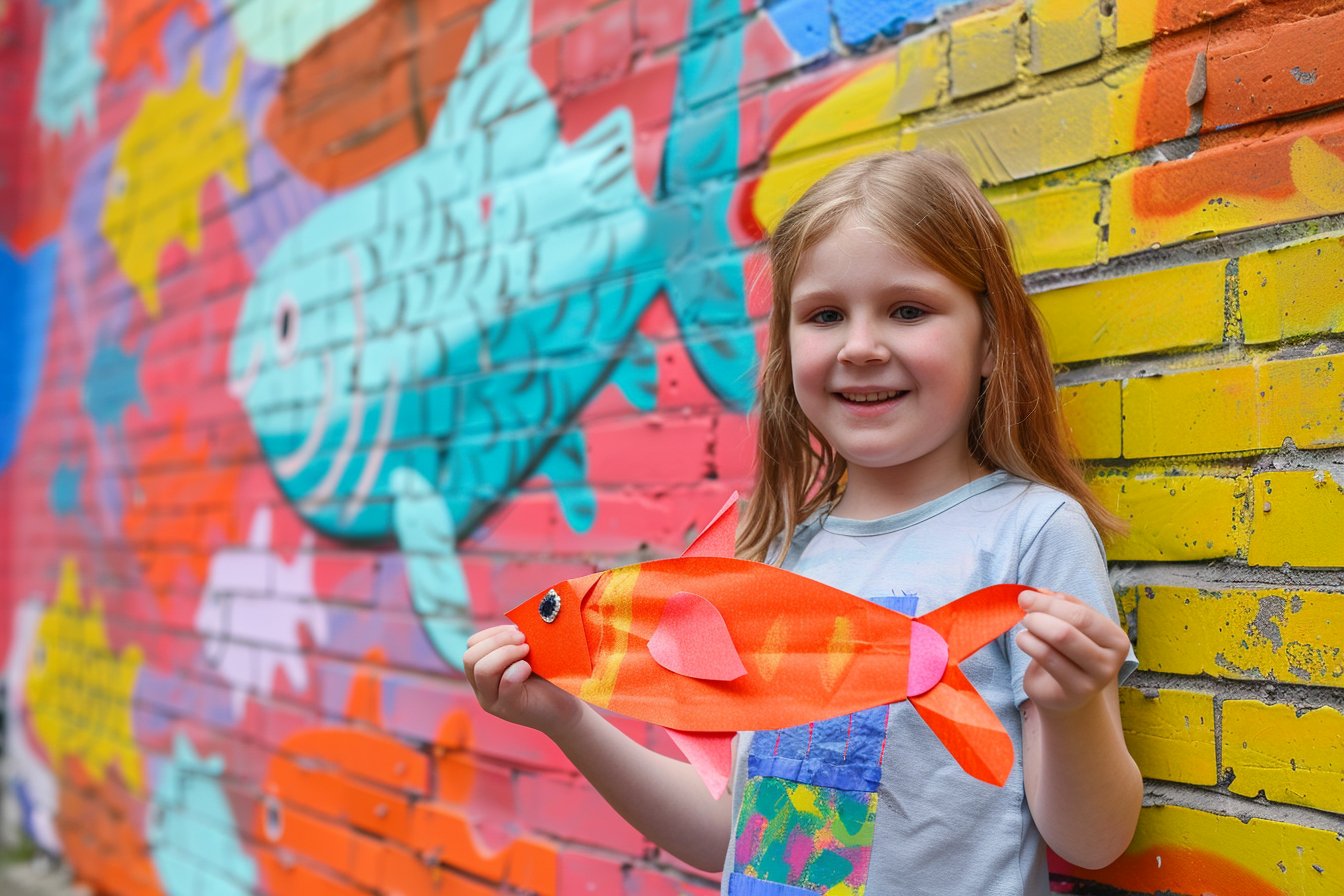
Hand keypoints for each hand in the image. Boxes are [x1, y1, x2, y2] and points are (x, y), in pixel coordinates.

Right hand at [463, 625, 583, 736]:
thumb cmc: (548, 676)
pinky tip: (530, 668)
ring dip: (506, 653)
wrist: (565, 706)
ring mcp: (493, 701)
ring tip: (527, 651)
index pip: (471, 645)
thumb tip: (518, 621)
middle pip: (470, 658)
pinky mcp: (511, 709)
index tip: (517, 630)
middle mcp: (482, 688)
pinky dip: (517, 670)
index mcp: (483, 672)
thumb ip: (517, 640)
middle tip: (523, 640)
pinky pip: (505, 685)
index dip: (493, 633)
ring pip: (482, 670)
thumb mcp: (528, 654)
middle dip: (497, 642)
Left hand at [1015, 589, 1128, 714]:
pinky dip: (1029, 643)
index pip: (1083, 614)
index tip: (1026, 596)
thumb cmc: (1069, 653)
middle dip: (1041, 614)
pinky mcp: (1073, 692)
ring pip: (1058, 643)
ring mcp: (1094, 680)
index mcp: (1116, 639)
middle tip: (1023, 612)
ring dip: (1033, 629)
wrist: (1067, 695)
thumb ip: (1062, 606)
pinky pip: (1047, 659)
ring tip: (1024, 627)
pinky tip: (1023, 640)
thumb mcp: (1072, 626)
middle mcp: (1111, 661)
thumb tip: (1040, 592)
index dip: (1050, 603)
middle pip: (1070, 629)